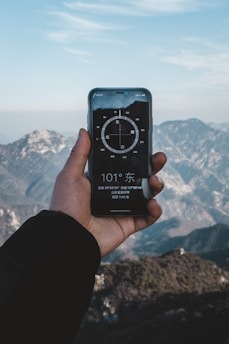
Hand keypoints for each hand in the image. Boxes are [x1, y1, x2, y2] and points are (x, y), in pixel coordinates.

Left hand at [50, 129, 166, 256]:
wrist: (68, 235)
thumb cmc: (66, 205)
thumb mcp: (70, 175)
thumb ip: (80, 154)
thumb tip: (84, 131)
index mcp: (103, 179)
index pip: (124, 164)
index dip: (136, 155)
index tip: (144, 144)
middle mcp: (115, 192)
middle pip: (140, 177)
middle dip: (153, 166)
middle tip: (159, 157)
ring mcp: (123, 208)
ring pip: (148, 194)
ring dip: (157, 185)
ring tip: (155, 181)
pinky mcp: (129, 223)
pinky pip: (148, 217)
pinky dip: (155, 211)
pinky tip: (152, 204)